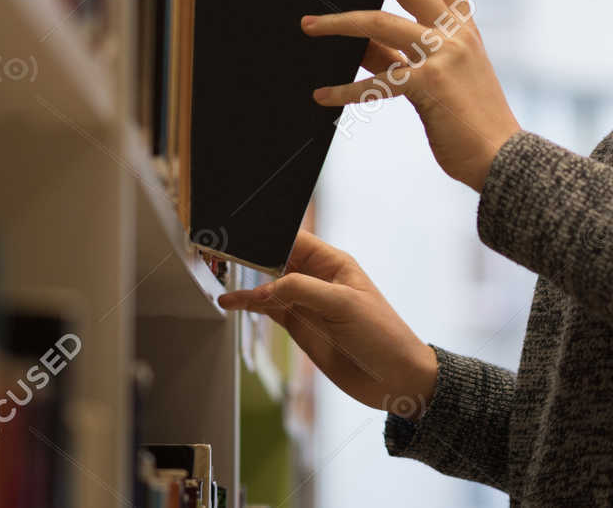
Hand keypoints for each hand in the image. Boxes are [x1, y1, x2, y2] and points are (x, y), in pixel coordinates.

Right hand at [217, 228, 439, 419]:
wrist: (395, 378)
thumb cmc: (382, 335)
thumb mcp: (343, 306)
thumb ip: (302, 291)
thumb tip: (264, 289)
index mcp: (333, 263)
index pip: (293, 238)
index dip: (267, 234)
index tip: (241, 234)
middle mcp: (317, 279)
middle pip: (276, 259)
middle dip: (251, 254)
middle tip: (221, 250)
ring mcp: (306, 303)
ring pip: (268, 284)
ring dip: (245, 281)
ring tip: (218, 274)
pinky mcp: (300, 326)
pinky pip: (269, 309)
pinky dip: (248, 305)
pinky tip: (231, 303)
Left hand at [303, 0, 521, 192]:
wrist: (502, 156)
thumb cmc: (470, 116)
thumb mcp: (442, 74)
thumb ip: (400, 52)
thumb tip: (356, 38)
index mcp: (463, 24)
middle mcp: (455, 33)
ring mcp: (443, 57)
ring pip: (379, 24)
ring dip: (336, 23)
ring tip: (308, 25)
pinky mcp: (429, 88)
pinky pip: (376, 81)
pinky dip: (344, 89)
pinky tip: (323, 95)